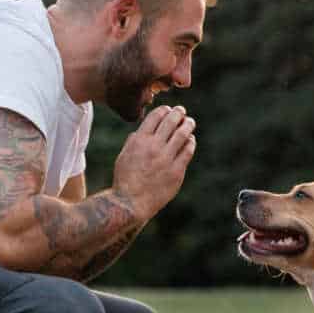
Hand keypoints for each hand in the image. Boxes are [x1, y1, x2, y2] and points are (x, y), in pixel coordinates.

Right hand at [112, 105, 196, 220]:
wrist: (130, 202)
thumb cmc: (125, 179)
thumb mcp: (123, 155)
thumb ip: (134, 141)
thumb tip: (143, 130)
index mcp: (139, 141)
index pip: (155, 116)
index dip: (164, 110)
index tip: (168, 110)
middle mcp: (154, 147)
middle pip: (171, 121)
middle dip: (178, 113)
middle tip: (181, 111)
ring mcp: (166, 159)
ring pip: (183, 134)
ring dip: (188, 125)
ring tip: (189, 122)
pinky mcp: (176, 171)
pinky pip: (187, 151)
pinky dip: (190, 142)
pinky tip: (190, 140)